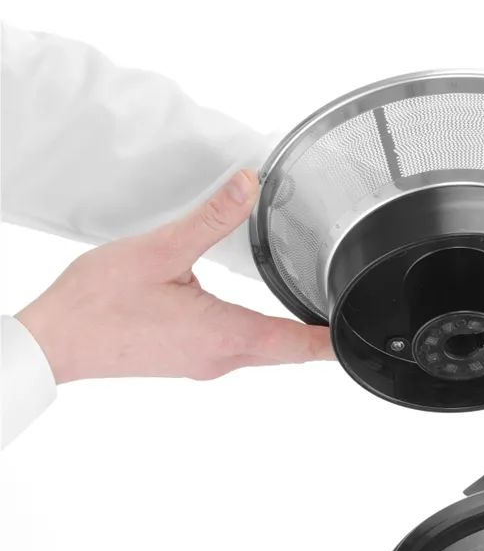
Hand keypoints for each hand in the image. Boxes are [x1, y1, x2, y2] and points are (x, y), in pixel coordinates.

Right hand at [17, 170, 328, 383]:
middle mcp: (220, 358)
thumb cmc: (99, 304)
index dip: (332, 341)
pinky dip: (255, 335)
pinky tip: (252, 319)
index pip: (297, 345)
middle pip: (285, 351)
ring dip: (285, 337)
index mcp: (224, 335)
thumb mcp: (161, 250)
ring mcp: (203, 363)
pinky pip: (234, 349)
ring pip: (260, 351)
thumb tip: (248, 187)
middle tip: (347, 319)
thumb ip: (211, 219)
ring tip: (313, 317)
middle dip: (316, 337)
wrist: (56, 340)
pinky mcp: (186, 360)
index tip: (361, 337)